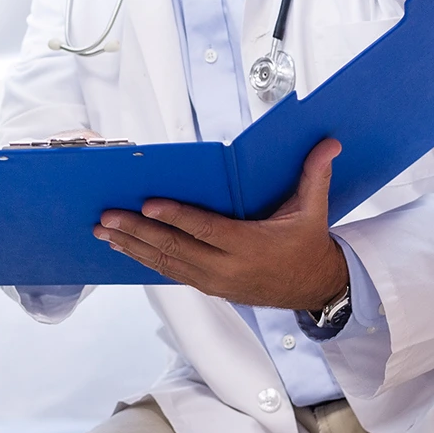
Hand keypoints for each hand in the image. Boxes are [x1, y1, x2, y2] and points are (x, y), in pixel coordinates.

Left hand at [95, 138, 347, 309]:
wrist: (313, 289)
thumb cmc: (308, 245)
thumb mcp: (314, 211)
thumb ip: (315, 175)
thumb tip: (329, 143)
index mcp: (250, 246)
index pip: (206, 229)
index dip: (176, 217)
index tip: (148, 204)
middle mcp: (227, 267)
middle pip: (175, 248)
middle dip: (137, 231)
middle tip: (108, 217)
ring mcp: (214, 280)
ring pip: (166, 263)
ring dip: (132, 246)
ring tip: (105, 232)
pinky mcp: (208, 286)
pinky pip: (171, 272)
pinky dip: (145, 259)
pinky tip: (125, 247)